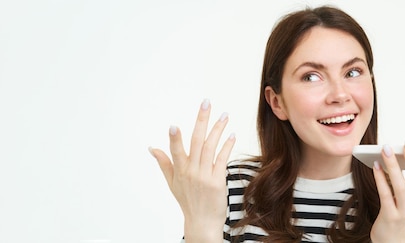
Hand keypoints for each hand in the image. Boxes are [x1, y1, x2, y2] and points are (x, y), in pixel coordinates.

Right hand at [149, 99, 235, 241]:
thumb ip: (164, 163)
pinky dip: (227, 146)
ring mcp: (204, 176)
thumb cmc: (188, 201)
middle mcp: (191, 172)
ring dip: (218, 129)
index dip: (174, 139)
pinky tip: (232, 135)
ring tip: (224, 115)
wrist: (202, 222)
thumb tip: (152, 147)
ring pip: (210, 147)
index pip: (176, 151)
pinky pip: (222, 159)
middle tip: (206, 103)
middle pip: (196, 141)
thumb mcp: (172, 183)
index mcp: (179, 170)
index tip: (173, 126)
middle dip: (201, 120)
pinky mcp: (217, 181)